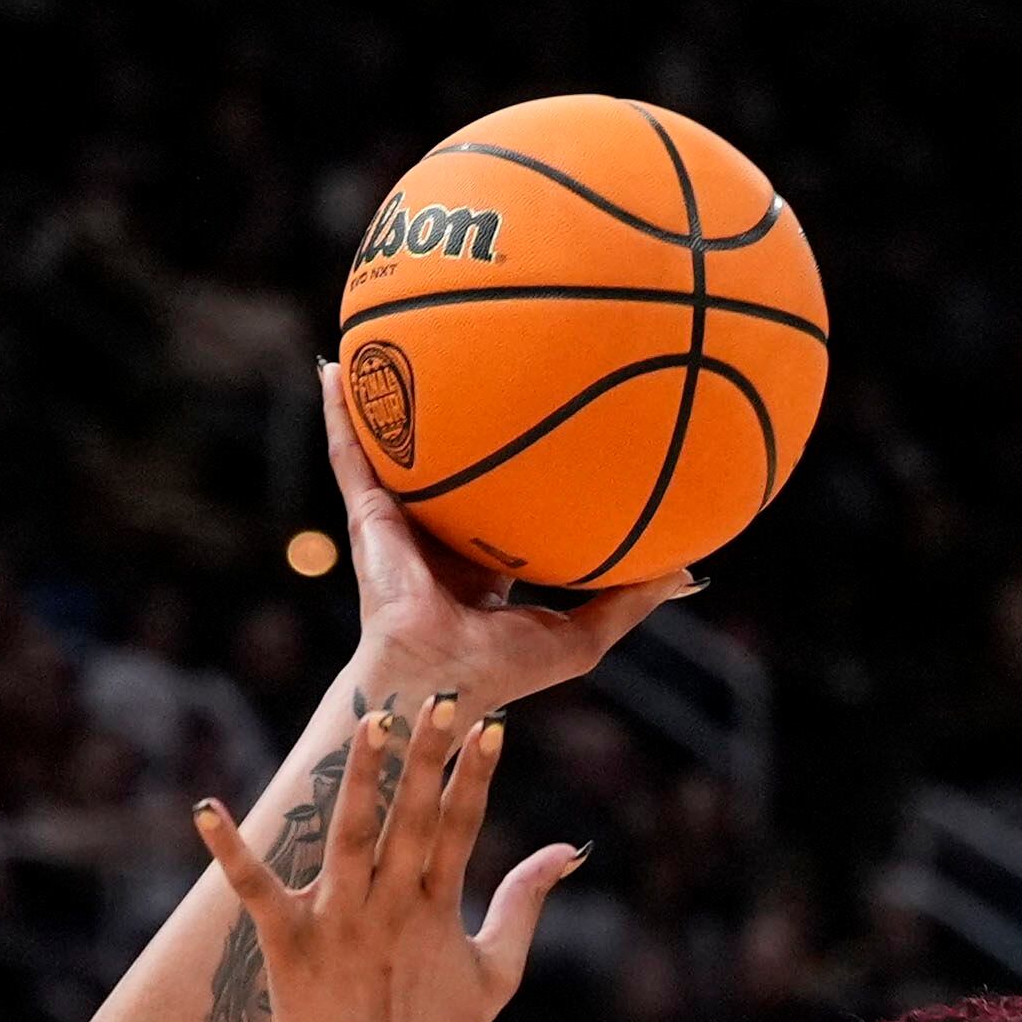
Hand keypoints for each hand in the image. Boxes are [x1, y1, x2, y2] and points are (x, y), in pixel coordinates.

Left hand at [190, 695, 575, 1021]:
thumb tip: (568, 850)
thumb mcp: (497, 970)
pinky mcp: (286, 945)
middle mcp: (389, 907)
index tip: (491, 725)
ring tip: (372, 722)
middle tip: (441, 698)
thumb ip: (525, 902)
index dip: (476, 775)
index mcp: (437, 909)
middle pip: (412, 817)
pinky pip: (254, 888)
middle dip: (429, 756)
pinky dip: (230, 851)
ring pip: (349, 834)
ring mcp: (337, 923)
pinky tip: (205, 809)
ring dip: (362, 777)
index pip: (461, 826)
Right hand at [318, 364, 693, 710]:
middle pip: (446, 470)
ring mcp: (400, 524)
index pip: (499, 509)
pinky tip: (333, 369)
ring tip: (383, 342)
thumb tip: (688, 572)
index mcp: (483, 565)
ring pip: (392, 452)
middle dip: (451, 424)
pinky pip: (351, 454)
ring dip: (385, 403)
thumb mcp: (585, 634)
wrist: (442, 678)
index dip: (517, 474)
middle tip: (470, 365)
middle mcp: (438, 538)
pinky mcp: (369, 515)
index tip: (542, 429)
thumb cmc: (506, 668)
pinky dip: (340, 413)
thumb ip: (631, 599)